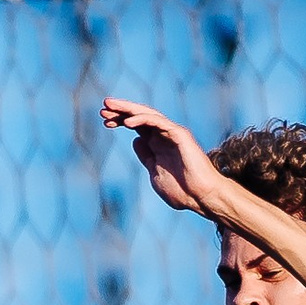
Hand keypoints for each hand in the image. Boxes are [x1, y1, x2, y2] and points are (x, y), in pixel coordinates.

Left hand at [102, 98, 228, 219]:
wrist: (201, 197)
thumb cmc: (182, 191)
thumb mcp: (155, 173)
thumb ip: (146, 157)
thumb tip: (135, 141)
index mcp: (158, 144)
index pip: (137, 126)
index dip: (120, 120)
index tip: (105, 121)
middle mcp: (165, 135)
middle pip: (140, 116)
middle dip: (121, 110)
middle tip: (104, 106)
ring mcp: (173, 134)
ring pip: (148, 115)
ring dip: (128, 109)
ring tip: (110, 107)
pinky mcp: (180, 135)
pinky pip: (159, 122)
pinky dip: (142, 120)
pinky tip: (127, 122)